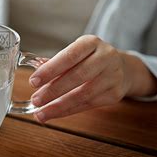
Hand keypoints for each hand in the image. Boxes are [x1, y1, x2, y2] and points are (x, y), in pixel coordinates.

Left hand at [29, 35, 156, 122]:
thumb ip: (56, 64)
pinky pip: (88, 105)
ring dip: (59, 106)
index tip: (33, 81)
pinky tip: (54, 113)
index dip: (50, 70)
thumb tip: (36, 78)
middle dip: (53, 90)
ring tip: (41, 113)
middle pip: (77, 76)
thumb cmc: (90, 59)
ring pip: (83, 94)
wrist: (122, 68)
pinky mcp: (115, 94)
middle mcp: (105, 57)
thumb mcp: (76, 53)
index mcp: (91, 43)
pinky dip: (68, 110)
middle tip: (35, 100)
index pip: (69, 56)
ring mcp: (113, 76)